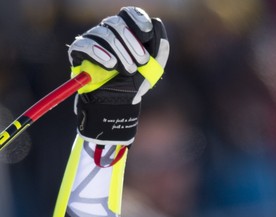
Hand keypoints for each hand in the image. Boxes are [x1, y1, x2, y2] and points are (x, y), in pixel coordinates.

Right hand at [68, 6, 168, 144]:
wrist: (117, 105)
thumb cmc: (134, 84)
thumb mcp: (152, 68)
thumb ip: (159, 47)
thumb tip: (157, 22)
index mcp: (126, 33)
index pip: (128, 14)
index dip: (137, 20)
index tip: (146, 33)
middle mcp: (108, 33)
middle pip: (115, 23)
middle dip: (132, 42)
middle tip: (142, 61)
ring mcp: (92, 42)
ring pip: (103, 34)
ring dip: (120, 53)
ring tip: (128, 71)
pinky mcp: (79, 53)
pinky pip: (84, 44)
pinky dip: (99, 53)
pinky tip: (110, 65)